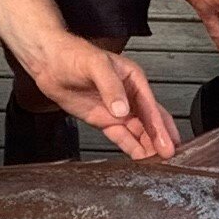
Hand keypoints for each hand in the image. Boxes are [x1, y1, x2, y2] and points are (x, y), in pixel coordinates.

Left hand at [12, 21, 178, 162]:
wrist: (49, 63)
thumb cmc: (73, 55)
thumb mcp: (96, 66)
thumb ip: (111, 87)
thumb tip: (123, 110)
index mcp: (133, 79)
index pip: (151, 107)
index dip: (160, 127)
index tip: (167, 143)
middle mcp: (128, 95)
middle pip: (150, 121)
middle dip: (160, 139)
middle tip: (168, 156)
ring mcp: (116, 109)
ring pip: (138, 131)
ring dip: (148, 145)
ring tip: (157, 162)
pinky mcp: (103, 120)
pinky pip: (121, 136)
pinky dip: (130, 146)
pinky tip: (139, 157)